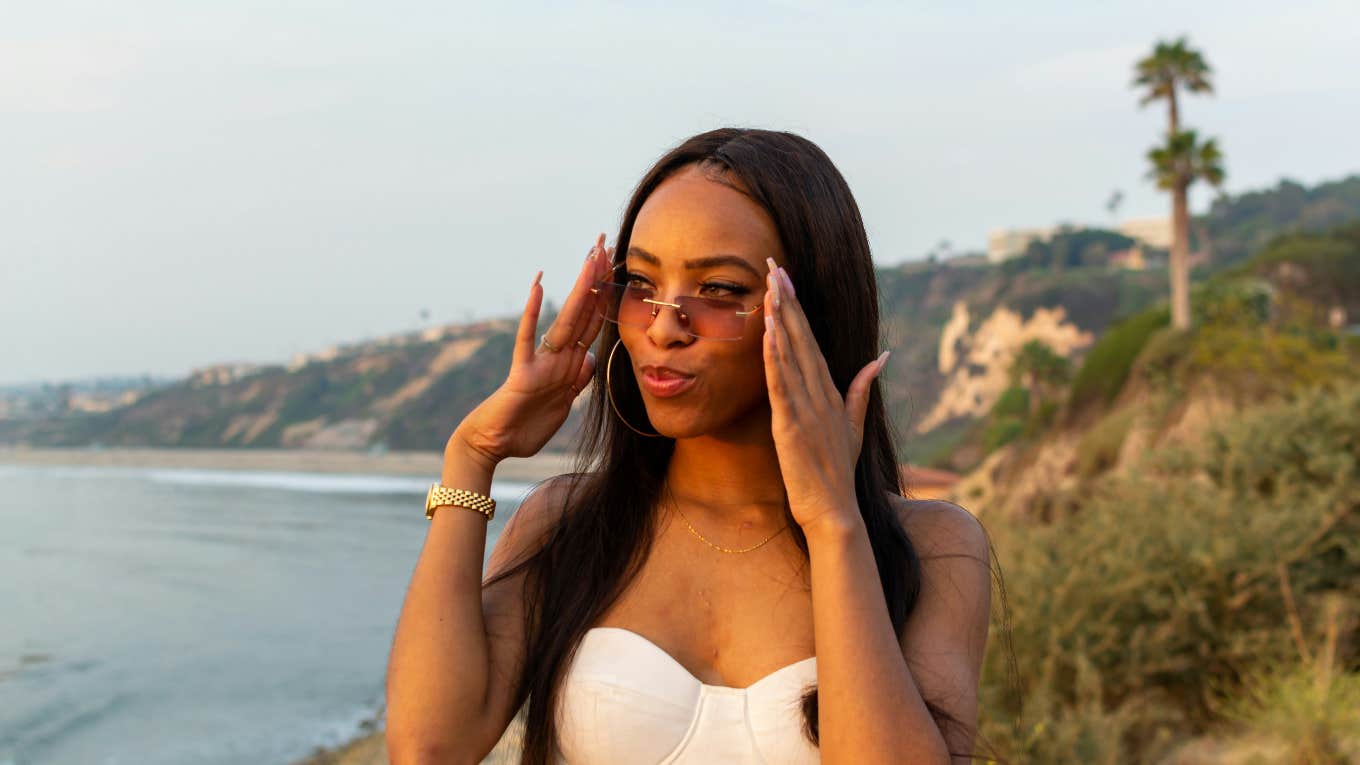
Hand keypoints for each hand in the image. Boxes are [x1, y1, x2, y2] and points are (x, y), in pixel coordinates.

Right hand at [451, 233, 613, 466]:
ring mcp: (540, 362)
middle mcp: (558, 357)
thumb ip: (578, 380)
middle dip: (596, 278)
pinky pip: (527, 338)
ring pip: (565, 319)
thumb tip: (592, 359)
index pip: (593, 322)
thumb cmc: (526, 426)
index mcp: (571, 364)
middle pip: (583, 311)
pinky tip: (539, 286)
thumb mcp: (563, 403)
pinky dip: (532, 313)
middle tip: (605, 241)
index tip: (616, 265)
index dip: (607, 295)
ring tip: (590, 255)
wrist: (494, 445)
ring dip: (580, 288)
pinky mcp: (522, 373)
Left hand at [761, 256, 888, 535]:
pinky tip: (768, 337)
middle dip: (786, 301)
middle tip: (774, 265)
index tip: (784, 277)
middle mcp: (820, 394)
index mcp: (830, 391)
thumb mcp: (854, 425)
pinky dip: (775, 361)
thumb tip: (881, 357)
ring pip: (791, 356)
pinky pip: (782, 388)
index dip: (796, 308)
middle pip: (801, 338)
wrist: (834, 511)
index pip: (810, 340)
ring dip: (780, 321)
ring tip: (770, 287)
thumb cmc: (838, 471)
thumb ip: (862, 389)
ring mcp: (807, 409)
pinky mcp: (791, 427)